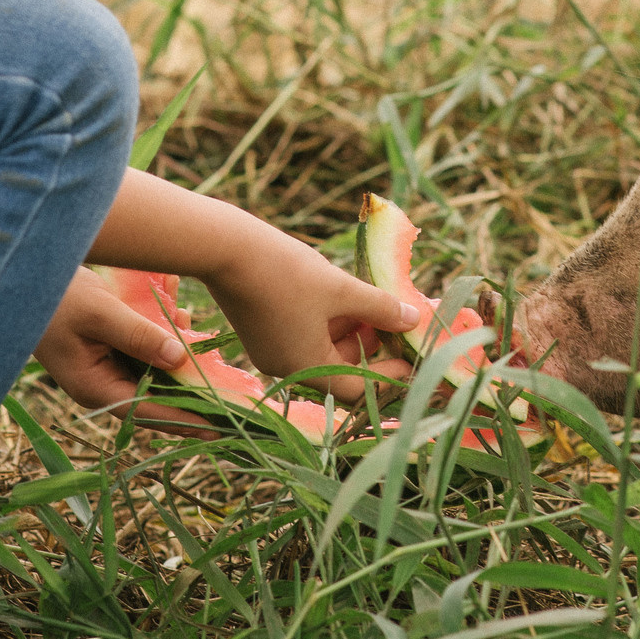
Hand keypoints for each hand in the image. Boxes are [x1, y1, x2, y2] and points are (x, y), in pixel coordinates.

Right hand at [32, 268, 213, 432]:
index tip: (221, 421)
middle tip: (232, 396)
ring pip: (151, 376)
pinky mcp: (104, 351)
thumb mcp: (99, 312)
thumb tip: (180, 359)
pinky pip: (142, 354)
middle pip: (155, 400)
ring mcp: (102, 369)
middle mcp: (101, 386)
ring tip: (214, 353)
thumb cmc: (54, 297)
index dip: (188, 417)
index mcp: (95, 388)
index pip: (150, 412)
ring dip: (180, 365)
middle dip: (191, 394)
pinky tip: (184, 319)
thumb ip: (139, 336)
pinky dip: (163, 342)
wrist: (20, 280)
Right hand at [86, 170, 417, 404]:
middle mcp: (285, 368)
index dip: (389, 374)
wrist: (226, 248)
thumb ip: (380, 308)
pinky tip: (343, 296)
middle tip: (396, 321)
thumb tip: (414, 320)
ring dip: (351, 331)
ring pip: (322, 350)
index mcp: (305, 368)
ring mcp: (270, 350)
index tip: (411, 354)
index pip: (357, 389)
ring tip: (372, 302)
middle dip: (371, 347)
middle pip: (340, 370)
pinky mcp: (261, 330)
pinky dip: (328, 322)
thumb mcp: (342, 289)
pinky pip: (304, 336)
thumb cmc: (286, 272)